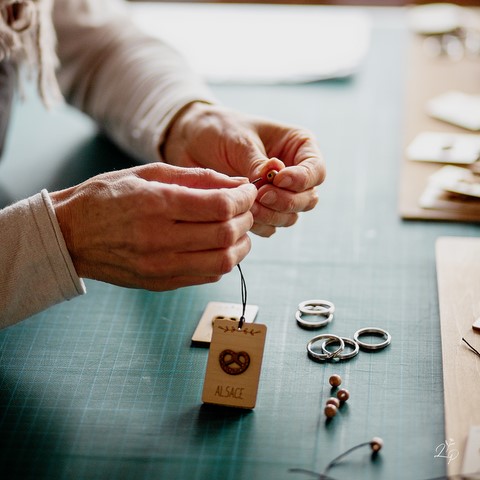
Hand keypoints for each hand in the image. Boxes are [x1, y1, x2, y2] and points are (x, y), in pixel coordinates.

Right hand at [50, 163, 256, 290]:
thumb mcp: (148, 174)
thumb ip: (197, 178)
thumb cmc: (107, 197)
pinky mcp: (159, 283)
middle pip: (226, 235)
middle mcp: (159, 239)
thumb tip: (237, 183)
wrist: (70, 234)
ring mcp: (159, 266)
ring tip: (236, 230)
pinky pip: (206, 277)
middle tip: (244, 209)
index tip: (248, 191)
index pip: (220, 206)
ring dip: (240, 245)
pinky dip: (222, 261)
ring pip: (222, 262)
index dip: (244, 198)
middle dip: (246, 219)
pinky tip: (216, 246)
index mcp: (156, 204)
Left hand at [162, 102, 325, 236]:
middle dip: (287, 201)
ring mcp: (279, 194)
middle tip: (261, 195)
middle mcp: (294, 172)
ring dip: (272, 215)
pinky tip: (242, 214)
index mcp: (298, 146)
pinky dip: (259, 225)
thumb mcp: (239, 141)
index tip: (278, 179)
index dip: (302, 179)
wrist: (192, 142)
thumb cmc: (219, 130)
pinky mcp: (262, 210)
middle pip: (308, 198)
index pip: (316, 170)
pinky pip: (271, 227)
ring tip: (248, 205)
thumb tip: (275, 177)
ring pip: (291, 216)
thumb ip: (257, 162)